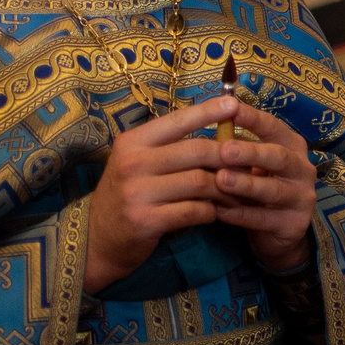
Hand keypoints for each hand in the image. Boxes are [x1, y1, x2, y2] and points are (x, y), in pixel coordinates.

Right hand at [84, 98, 235, 292]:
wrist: (96, 240)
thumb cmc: (126, 196)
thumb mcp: (137, 164)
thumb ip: (168, 148)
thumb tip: (217, 134)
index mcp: (133, 142)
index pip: (177, 120)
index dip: (208, 111)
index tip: (234, 103)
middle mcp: (133, 163)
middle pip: (197, 151)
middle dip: (227, 157)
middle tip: (248, 163)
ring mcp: (138, 192)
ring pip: (200, 182)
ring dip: (225, 188)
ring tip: (239, 192)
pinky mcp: (146, 220)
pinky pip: (194, 211)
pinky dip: (210, 212)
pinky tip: (213, 213)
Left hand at [210, 101, 319, 275]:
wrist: (277, 233)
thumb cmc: (258, 187)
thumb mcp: (252, 165)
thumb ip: (235, 147)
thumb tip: (204, 123)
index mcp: (292, 147)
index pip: (274, 128)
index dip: (254, 119)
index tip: (231, 109)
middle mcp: (303, 169)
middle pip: (278, 157)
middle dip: (251, 153)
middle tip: (225, 150)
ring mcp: (302, 197)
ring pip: (273, 189)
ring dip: (245, 184)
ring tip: (220, 180)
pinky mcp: (294, 224)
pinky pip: (264, 219)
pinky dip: (240, 215)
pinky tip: (219, 211)